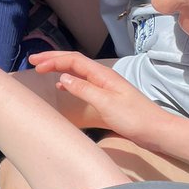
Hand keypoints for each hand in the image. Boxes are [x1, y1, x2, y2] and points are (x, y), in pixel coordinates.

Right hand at [29, 50, 163, 145]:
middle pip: (74, 61)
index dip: (53, 60)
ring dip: (59, 67)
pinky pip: (82, 82)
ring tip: (43, 69)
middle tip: (33, 60)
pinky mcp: (106, 96)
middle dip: (53, 58)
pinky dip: (68, 80)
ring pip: (77, 70)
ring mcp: (105, 86)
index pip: (73, 60)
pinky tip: (61, 86)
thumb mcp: (106, 104)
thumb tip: (63, 77)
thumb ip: (84, 89)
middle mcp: (103, 76)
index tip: (36, 65)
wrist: (156, 130)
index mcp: (102, 75)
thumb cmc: (133, 118)